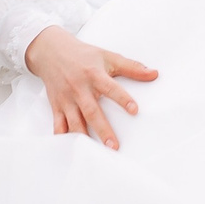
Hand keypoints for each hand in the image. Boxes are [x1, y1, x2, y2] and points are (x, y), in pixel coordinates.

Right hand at [24, 25, 156, 149]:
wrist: (50, 51)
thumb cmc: (82, 55)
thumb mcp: (107, 56)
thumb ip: (131, 67)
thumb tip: (154, 74)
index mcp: (94, 75)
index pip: (110, 88)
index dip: (122, 99)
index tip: (134, 110)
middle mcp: (79, 88)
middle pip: (91, 111)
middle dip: (103, 129)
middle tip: (114, 146)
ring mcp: (66, 99)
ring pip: (74, 121)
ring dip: (84, 137)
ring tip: (93, 152)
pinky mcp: (57, 106)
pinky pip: (58, 125)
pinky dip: (63, 137)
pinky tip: (71, 148)